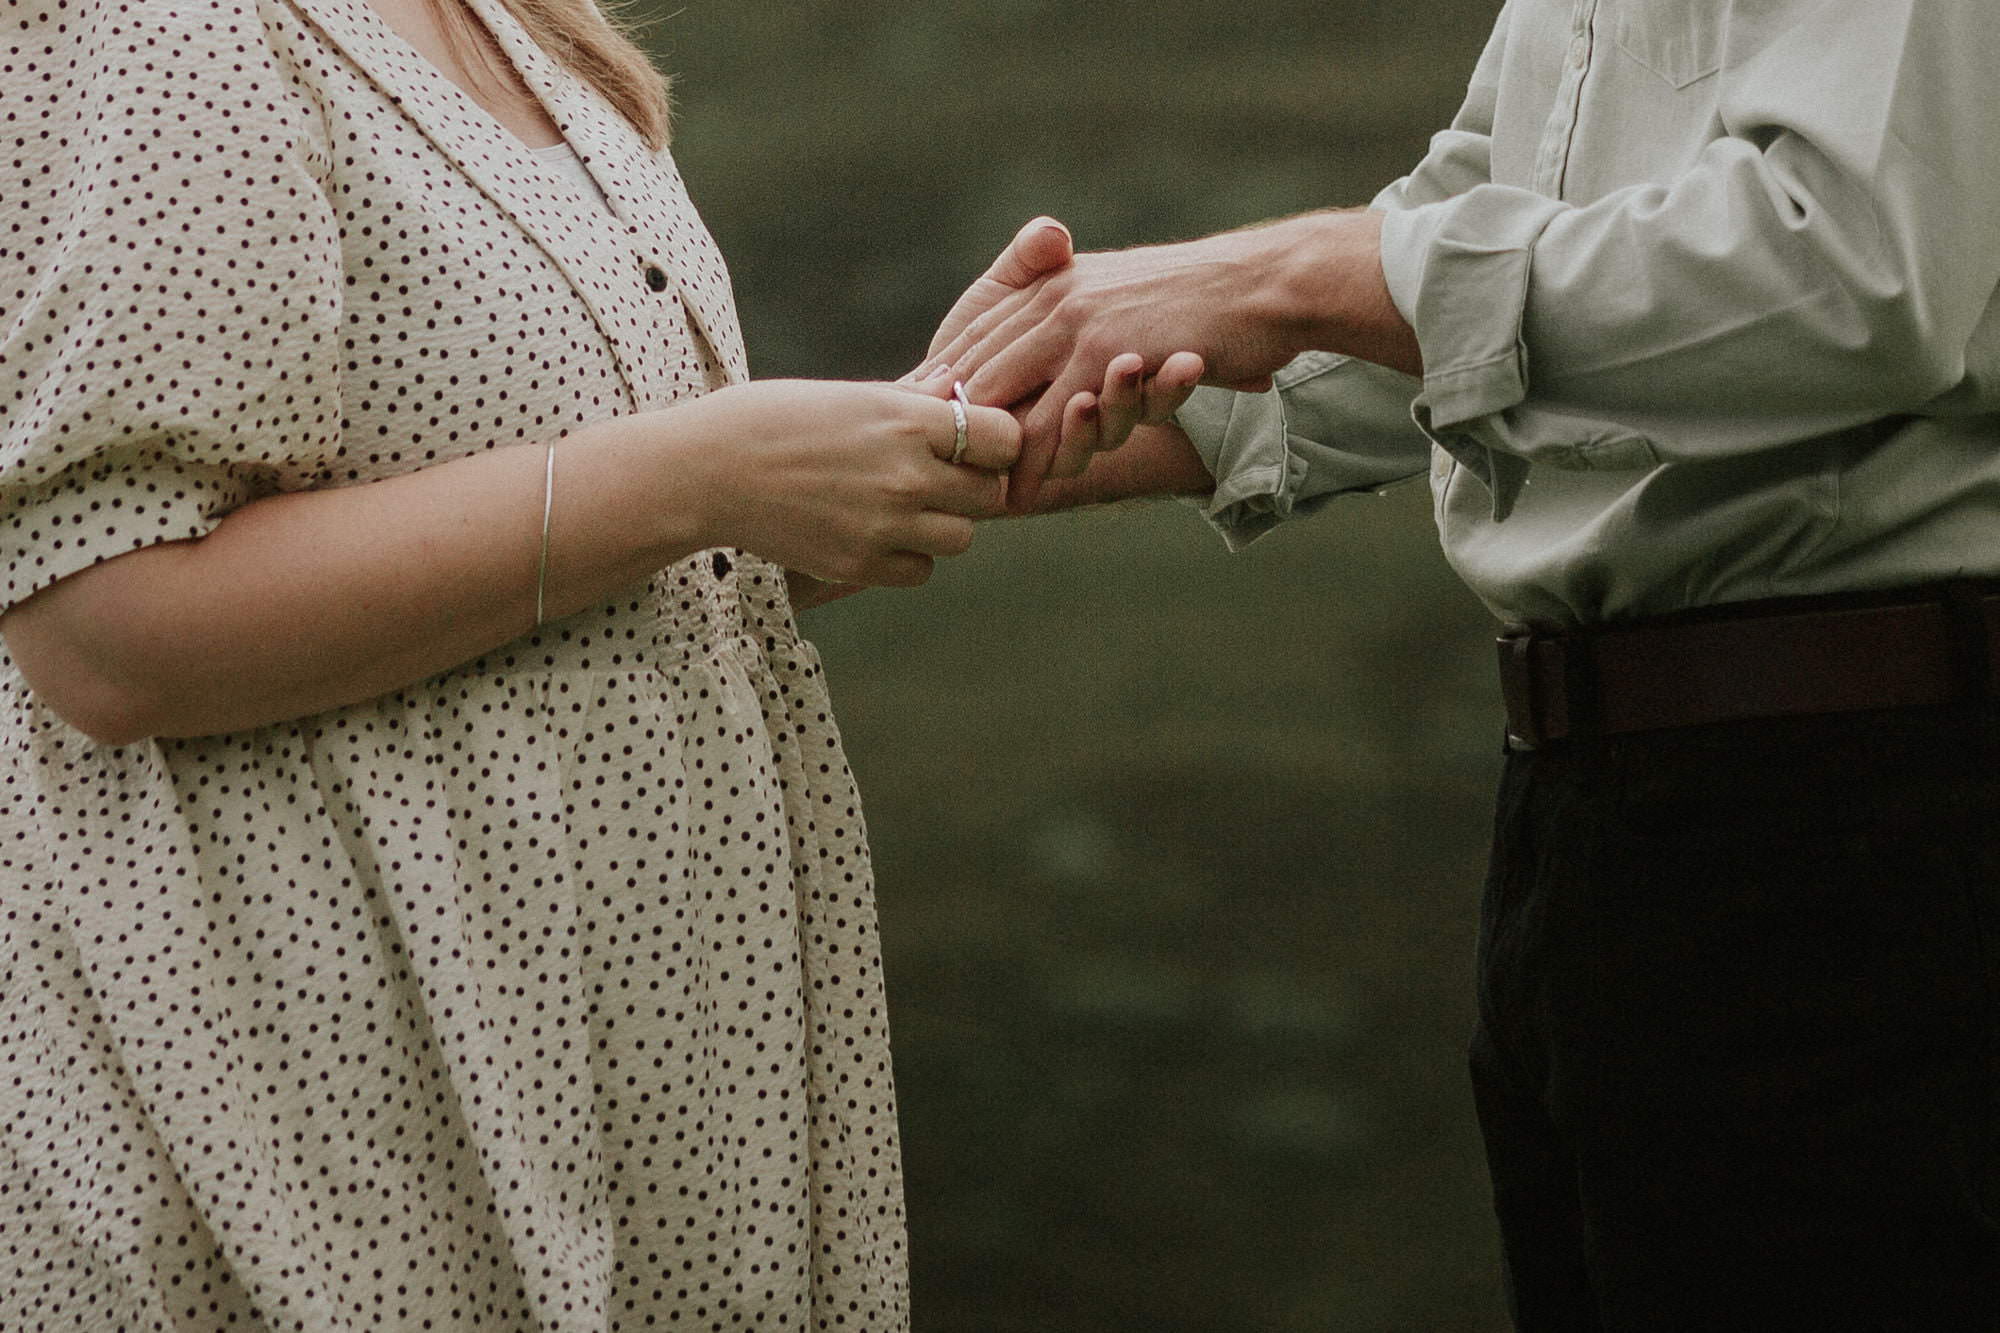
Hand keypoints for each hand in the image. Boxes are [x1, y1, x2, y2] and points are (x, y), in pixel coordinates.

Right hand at [675, 378, 1020, 587]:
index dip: (994, 442)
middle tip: (934, 477)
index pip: (1003, 439)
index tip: (971, 443)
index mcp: (908, 422)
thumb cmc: (774, 419)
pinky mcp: (860, 565)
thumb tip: (957, 388)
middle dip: (969, 486)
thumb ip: (912, 401)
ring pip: (960, 538)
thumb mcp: (847, 396)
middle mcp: (906, 476)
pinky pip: (920, 570)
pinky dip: (907, 557)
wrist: (708, 470)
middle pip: (988, 495)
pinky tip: (874, 532)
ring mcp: (885, 526)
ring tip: (900, 506)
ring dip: (940, 525)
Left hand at [928, 227, 1309, 508]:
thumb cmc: (1205, 298)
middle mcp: (1053, 298)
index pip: (978, 332)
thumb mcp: (1129, 294)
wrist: (1264, 284)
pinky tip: (1022, 492)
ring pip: (1010, 400)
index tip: (917, 421)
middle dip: (947, 421)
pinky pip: (1056, 422)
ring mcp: (1077, 325)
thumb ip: (1084, 313)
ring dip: (988, 452)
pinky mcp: (1106, 357)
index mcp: (1053, 280)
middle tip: (923, 468)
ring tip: (971, 491)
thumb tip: (1065, 351)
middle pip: (978, 367)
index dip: (946, 379)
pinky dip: (1036, 464)